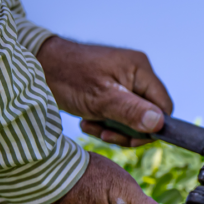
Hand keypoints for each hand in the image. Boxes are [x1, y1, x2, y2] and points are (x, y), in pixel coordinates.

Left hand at [36, 36, 172, 146]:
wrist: (39, 67)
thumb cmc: (68, 77)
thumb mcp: (100, 99)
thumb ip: (131, 111)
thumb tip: (159, 124)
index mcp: (141, 69)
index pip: (164, 105)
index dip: (152, 126)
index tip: (129, 137)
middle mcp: (137, 73)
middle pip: (149, 113)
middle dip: (128, 129)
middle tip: (105, 133)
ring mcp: (125, 82)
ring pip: (133, 117)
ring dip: (114, 128)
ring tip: (91, 125)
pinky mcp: (112, 90)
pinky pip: (120, 113)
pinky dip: (106, 122)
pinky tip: (88, 121)